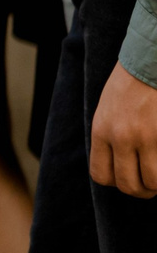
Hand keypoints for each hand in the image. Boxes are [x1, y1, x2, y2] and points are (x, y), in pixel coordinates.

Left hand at [92, 62, 156, 196]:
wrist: (149, 62)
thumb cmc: (130, 84)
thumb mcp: (107, 109)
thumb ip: (109, 137)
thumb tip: (117, 165)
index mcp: (101, 130)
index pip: (101, 175)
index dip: (116, 182)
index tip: (129, 177)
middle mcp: (120, 137)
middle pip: (127, 184)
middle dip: (140, 190)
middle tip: (150, 184)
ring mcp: (145, 137)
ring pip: (151, 182)